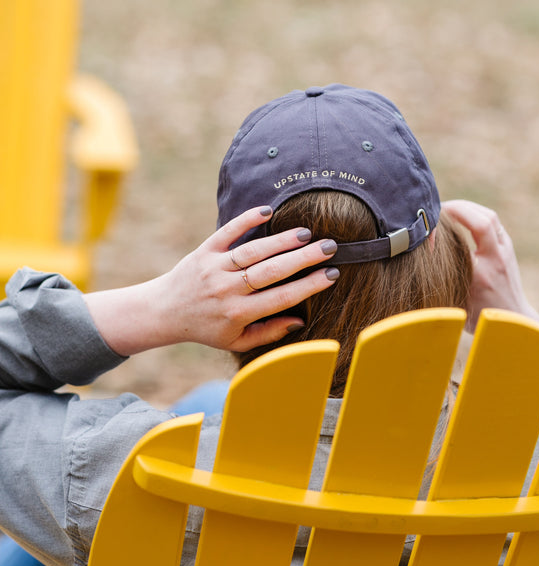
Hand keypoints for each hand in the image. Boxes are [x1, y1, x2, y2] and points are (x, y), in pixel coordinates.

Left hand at [84, 206, 339, 354]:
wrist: (165, 311)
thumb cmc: (207, 328)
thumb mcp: (237, 341)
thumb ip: (268, 333)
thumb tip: (299, 320)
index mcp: (238, 313)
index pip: (281, 297)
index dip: (309, 286)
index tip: (332, 274)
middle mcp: (227, 290)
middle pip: (271, 271)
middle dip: (303, 258)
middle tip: (329, 247)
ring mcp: (214, 268)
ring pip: (253, 251)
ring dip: (281, 240)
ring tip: (307, 233)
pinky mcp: (204, 250)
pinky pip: (226, 232)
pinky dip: (245, 220)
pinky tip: (267, 211)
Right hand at [442, 200, 538, 332]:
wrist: (514, 324)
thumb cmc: (480, 318)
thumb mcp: (456, 305)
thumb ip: (440, 285)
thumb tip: (412, 267)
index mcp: (485, 271)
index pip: (476, 230)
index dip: (452, 220)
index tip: (430, 225)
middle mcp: (499, 257)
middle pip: (485, 218)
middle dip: (458, 207)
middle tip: (435, 210)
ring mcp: (505, 251)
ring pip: (489, 216)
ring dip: (466, 208)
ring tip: (445, 209)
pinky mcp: (506, 249)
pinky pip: (492, 222)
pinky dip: (474, 215)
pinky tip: (459, 217)